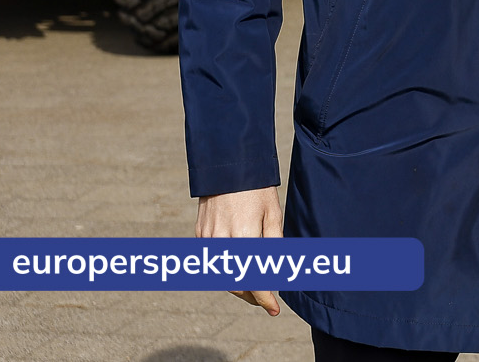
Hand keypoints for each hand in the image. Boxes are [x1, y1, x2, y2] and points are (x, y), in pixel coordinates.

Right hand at [194, 186, 283, 315]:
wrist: (228, 168)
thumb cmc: (257, 189)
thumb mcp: (273, 214)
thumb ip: (274, 245)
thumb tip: (278, 272)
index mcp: (244, 237)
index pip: (254, 279)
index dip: (264, 298)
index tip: (274, 309)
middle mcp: (222, 242)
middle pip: (235, 283)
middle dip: (251, 296)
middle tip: (267, 301)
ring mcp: (207, 240)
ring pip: (221, 276)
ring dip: (238, 286)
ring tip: (255, 289)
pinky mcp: (199, 235)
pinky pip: (212, 262)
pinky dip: (225, 271)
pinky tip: (238, 271)